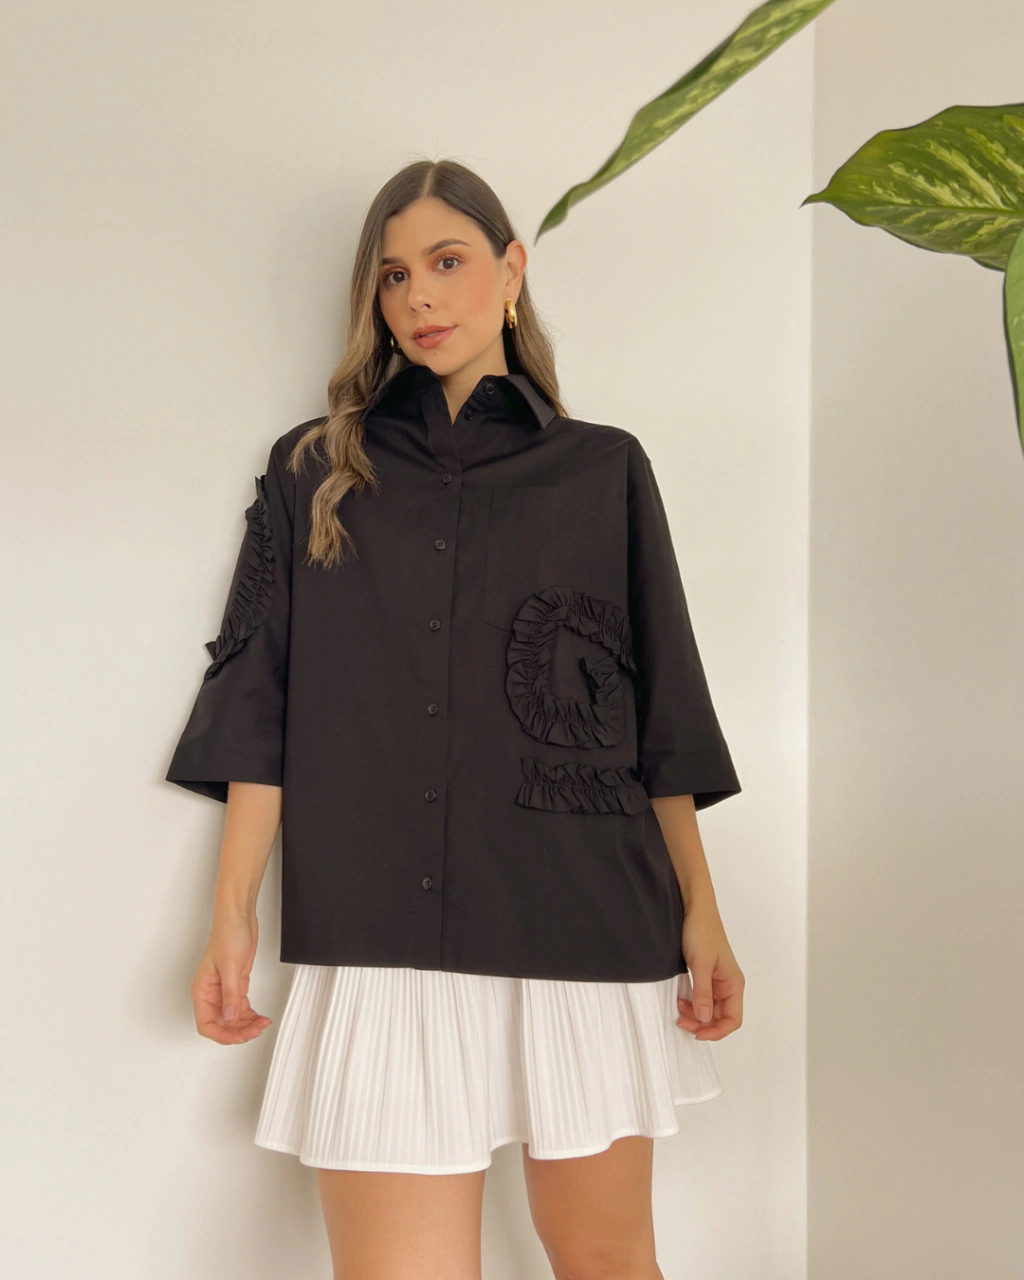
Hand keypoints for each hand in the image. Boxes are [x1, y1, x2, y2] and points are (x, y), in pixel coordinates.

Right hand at [191, 912, 272, 1044]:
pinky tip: (261, 1018)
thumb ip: (230, 993)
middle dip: (238, 1031)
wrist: (239, 917)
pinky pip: (241, 1008)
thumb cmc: (228, 934)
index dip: (222, 1035)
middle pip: (221, 1025)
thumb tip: (229, 1018)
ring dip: (247, 1025)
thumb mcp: (230, 965)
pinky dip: (251, 1016)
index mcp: (202, 990)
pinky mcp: (236, 985)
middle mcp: (211, 994)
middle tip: (256, 1030)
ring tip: (262, 1025)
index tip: (239, 1037)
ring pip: (233, 1019)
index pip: (206, 1024)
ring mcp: (224, 990)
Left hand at [676, 899, 743, 1040]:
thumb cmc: (702, 931)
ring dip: (696, 1014)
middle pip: (720, 1017)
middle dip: (702, 1023)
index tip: (698, 1033)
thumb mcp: (700, 964)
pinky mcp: (706, 975)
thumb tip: (704, 1018)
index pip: (733, 1019)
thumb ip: (702, 993)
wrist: (695, 909)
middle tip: (681, 1021)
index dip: (717, 1031)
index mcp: (734, 983)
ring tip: (679, 1009)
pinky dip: (692, 1003)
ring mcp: (717, 980)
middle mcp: (728, 984)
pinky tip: (681, 1000)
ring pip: (710, 1009)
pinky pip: (702, 997)